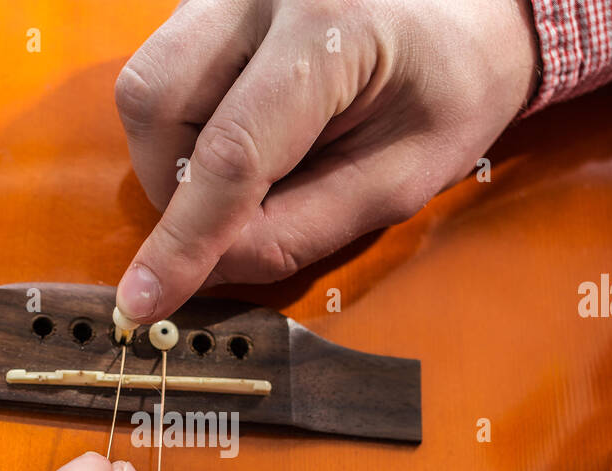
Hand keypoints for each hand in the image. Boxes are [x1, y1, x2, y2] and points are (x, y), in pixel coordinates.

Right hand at [113, 0, 539, 322]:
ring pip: (148, 86)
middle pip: (156, 102)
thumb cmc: (452, 90)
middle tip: (230, 218)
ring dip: (175, 156)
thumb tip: (205, 272)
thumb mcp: (399, 180)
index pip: (231, 154)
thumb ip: (300, 231)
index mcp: (329, 25)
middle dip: (173, 187)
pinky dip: (188, 124)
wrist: (467, 9)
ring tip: (252, 167)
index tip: (144, 301)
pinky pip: (166, 70)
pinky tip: (249, 127)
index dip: (183, 241)